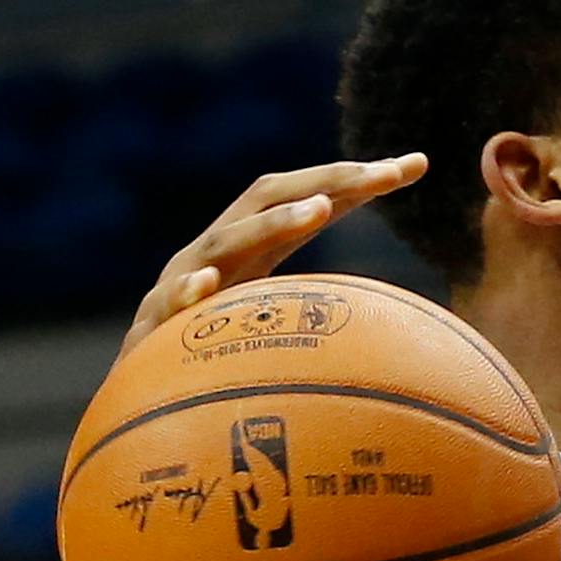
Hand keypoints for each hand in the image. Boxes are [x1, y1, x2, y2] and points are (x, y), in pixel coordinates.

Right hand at [119, 154, 428, 358]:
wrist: (144, 394)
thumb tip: (405, 320)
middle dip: (325, 181)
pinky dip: (188, 291)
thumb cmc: (223, 352)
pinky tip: (206, 288)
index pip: (309, 197)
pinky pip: (170, 303)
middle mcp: (218, 250)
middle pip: (269, 197)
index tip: (416, 166)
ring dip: (274, 223)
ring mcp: (183, 279)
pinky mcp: (154, 321)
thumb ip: (328, 307)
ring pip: (228, 240)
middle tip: (377, 175)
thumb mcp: (283, 321)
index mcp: (254, 246)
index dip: (356, 179)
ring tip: (319, 211)